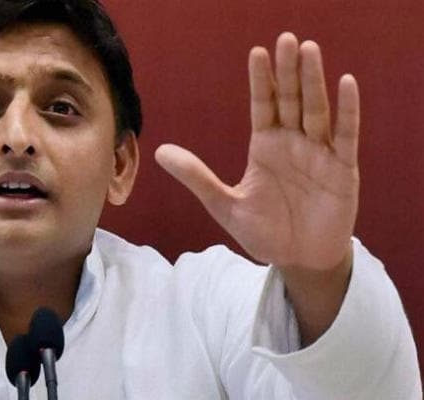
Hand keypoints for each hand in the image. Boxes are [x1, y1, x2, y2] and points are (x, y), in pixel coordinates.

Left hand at [155, 32, 359, 273]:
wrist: (298, 260)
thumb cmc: (265, 232)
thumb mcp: (225, 204)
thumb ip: (196, 177)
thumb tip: (159, 151)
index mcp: (265, 147)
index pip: (263, 106)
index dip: (261, 81)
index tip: (257, 53)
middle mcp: (293, 144)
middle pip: (290, 100)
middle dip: (288, 71)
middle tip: (286, 39)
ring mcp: (319, 155)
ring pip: (316, 111)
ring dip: (313, 82)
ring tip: (309, 50)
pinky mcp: (343, 171)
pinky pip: (346, 136)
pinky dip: (347, 111)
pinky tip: (345, 83)